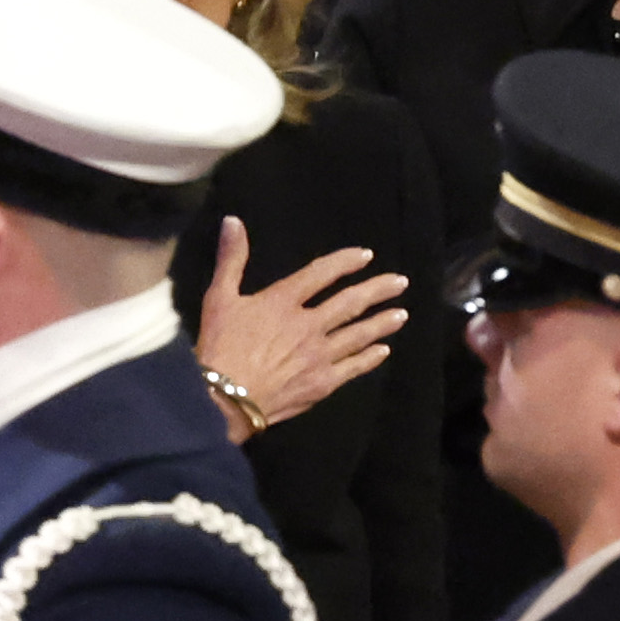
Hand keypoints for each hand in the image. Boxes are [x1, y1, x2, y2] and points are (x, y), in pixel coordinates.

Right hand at [192, 216, 408, 438]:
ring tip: (401, 314)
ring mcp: (319, 355)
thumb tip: (233, 222)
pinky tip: (383, 351)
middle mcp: (308, 324)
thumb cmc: (219, 346)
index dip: (345, 262)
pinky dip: (369, 358)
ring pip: (358, 334)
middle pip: (350, 302)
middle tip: (400, 282)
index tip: (365, 256)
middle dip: (378, 290)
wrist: (224, 398)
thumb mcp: (219, 298)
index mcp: (284, 301)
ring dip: (381, 323)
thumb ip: (231, 259)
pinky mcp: (322, 383)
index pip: (322, 273)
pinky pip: (353, 367)